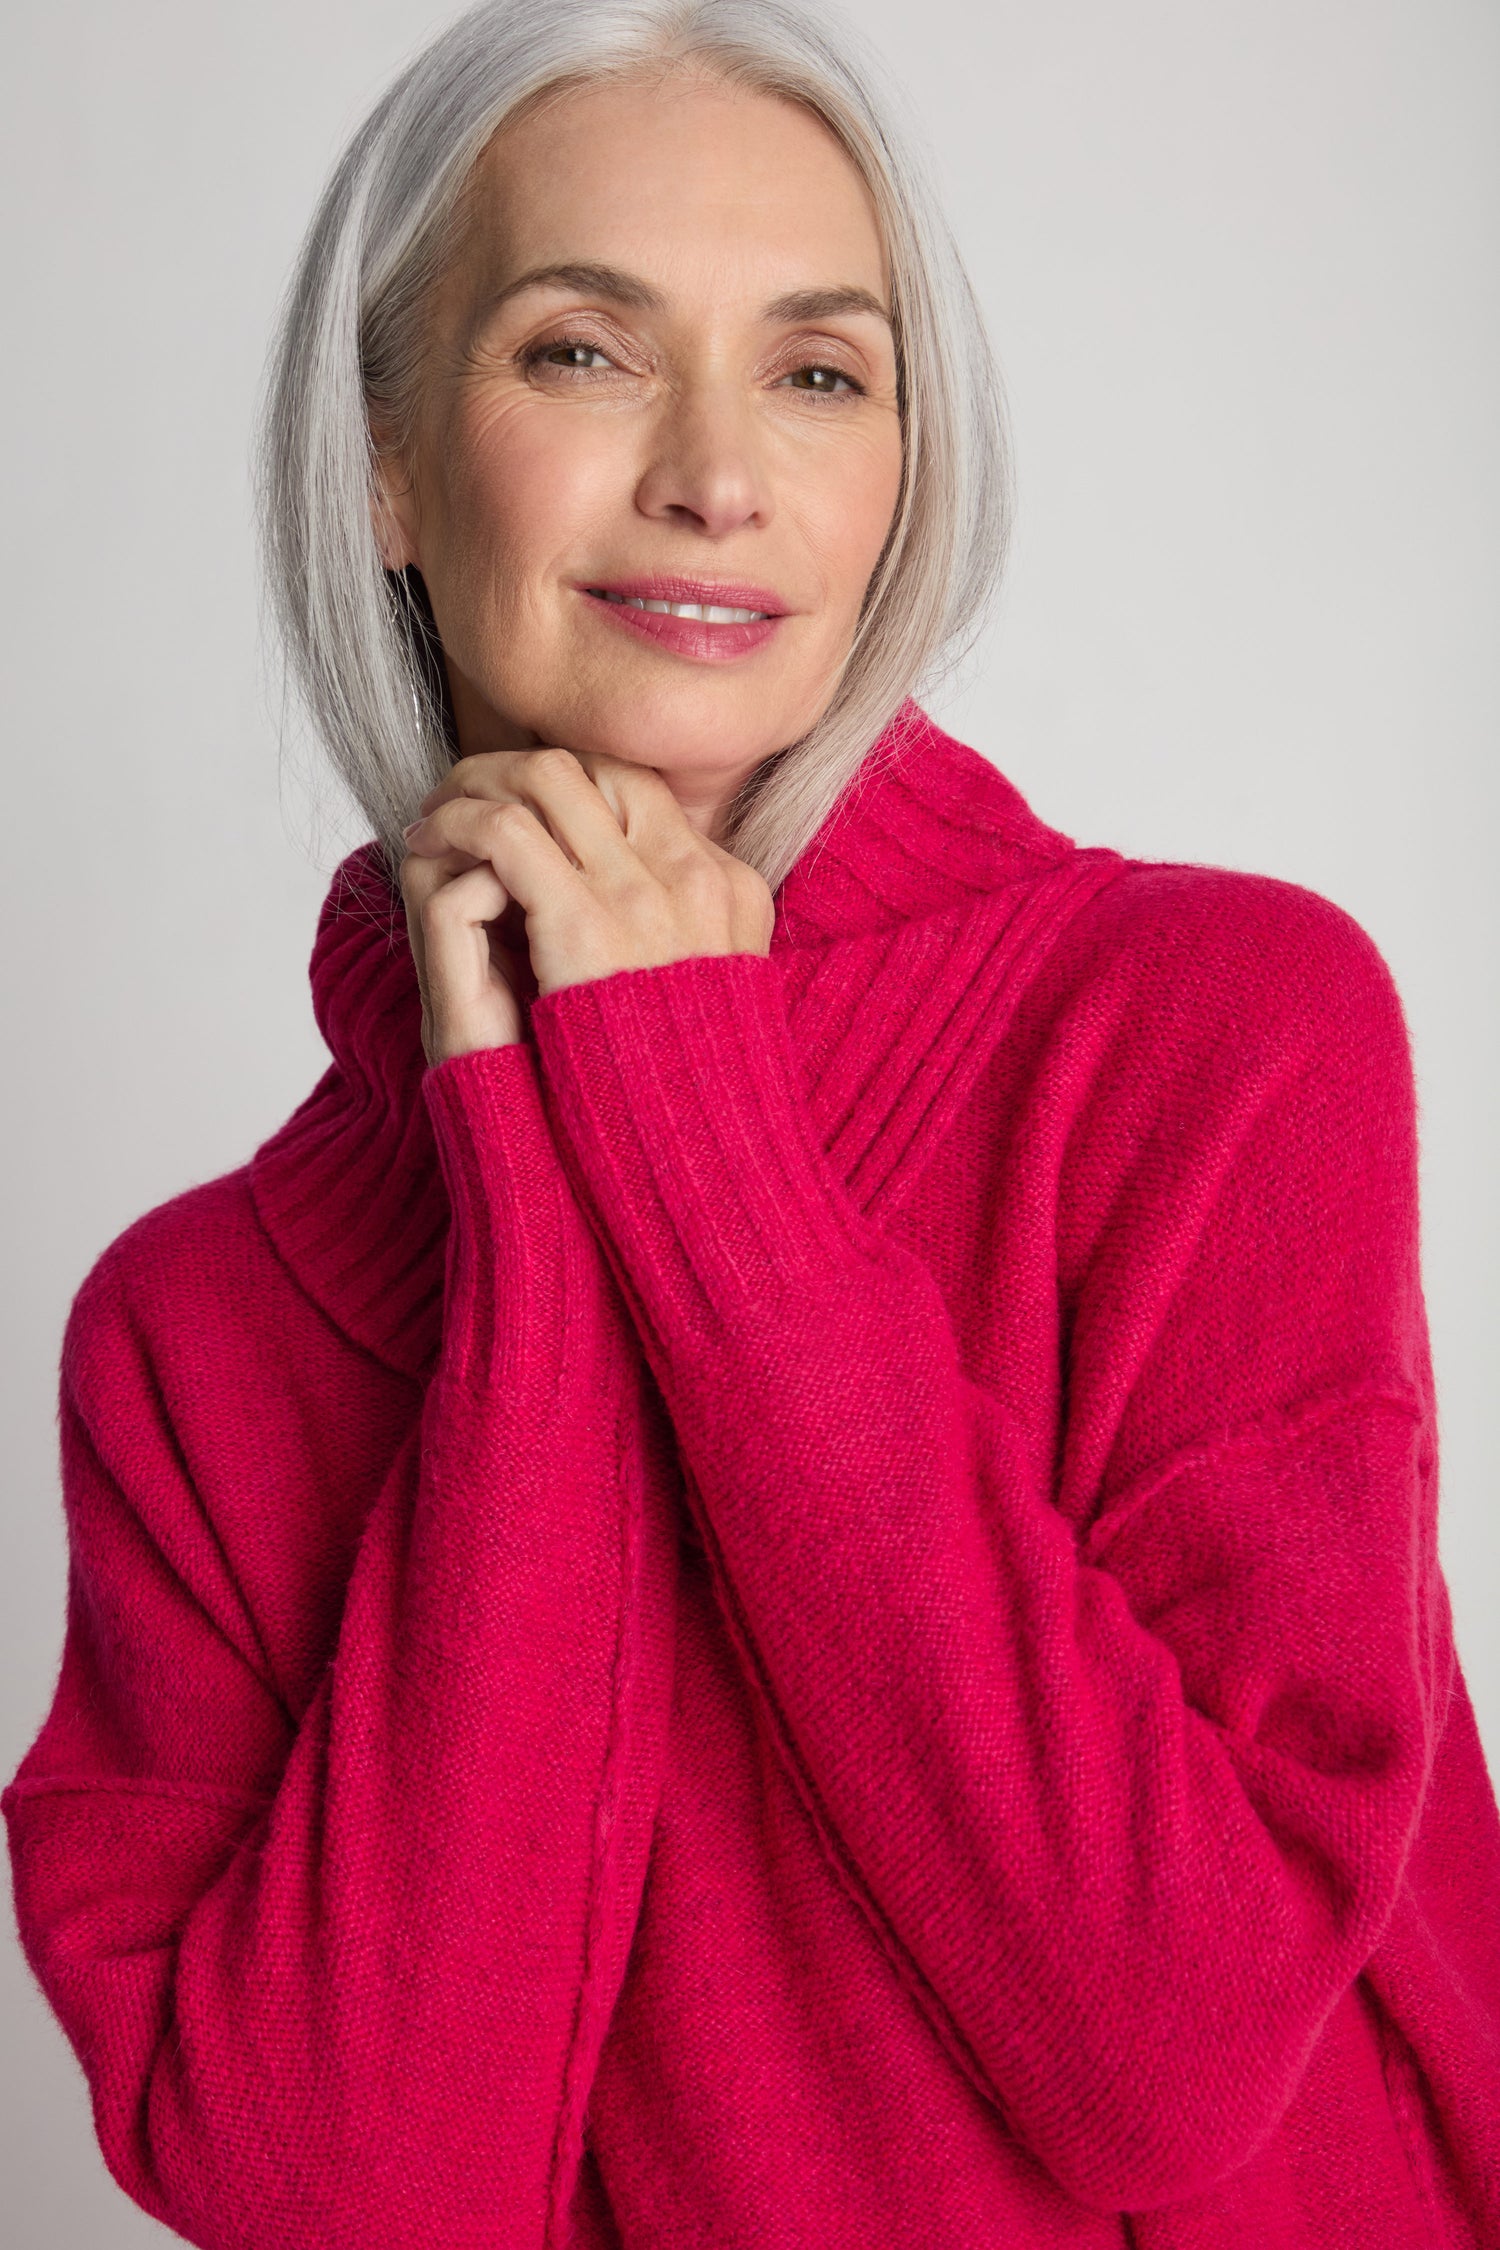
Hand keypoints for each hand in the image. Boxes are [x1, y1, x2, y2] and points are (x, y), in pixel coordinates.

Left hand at [398, 746, 775, 1067]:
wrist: (686, 1156)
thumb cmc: (677, 1094)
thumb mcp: (703, 996)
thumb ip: (678, 936)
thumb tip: (630, 894)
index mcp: (735, 892)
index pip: (643, 789)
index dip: (570, 783)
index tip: (524, 806)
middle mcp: (698, 878)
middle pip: (596, 769)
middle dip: (517, 767)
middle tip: (466, 792)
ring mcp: (645, 896)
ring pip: (545, 778)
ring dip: (477, 784)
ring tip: (436, 814)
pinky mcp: (585, 921)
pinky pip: (506, 829)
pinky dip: (456, 821)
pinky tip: (426, 839)